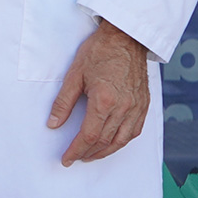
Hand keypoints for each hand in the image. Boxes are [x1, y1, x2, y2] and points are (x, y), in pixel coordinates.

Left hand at [50, 19, 151, 165]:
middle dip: (88, 153)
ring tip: (91, 155)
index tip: (66, 159)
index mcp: (104, 101)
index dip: (76, 150)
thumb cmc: (99, 52)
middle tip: (75, 158)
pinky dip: (122, 141)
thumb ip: (63, 103)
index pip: (89, 136)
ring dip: (106, 151)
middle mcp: (124, 107)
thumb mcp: (74, 75)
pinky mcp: (144, 104)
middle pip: (105, 141)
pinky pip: (135, 130)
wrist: (126, 38)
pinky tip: (113, 143)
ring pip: (122, 140)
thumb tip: (53, 124)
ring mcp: (137, 107)